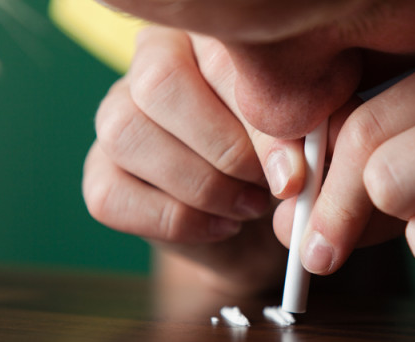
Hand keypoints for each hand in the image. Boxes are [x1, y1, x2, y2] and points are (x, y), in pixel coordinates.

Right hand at [84, 27, 291, 294]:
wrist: (265, 229)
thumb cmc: (291, 166)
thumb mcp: (314, 145)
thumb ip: (309, 137)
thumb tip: (288, 167)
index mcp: (208, 40)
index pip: (219, 57)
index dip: (257, 117)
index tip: (294, 171)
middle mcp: (151, 65)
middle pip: (159, 85)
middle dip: (225, 150)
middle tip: (271, 187)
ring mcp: (116, 117)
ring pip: (127, 134)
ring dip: (200, 185)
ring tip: (250, 207)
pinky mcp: (100, 173)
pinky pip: (112, 194)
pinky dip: (175, 221)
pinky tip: (222, 226)